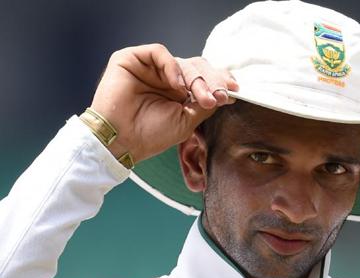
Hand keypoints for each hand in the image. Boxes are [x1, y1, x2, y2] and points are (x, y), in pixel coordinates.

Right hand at [90, 44, 237, 162]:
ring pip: (183, 60)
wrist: (122, 140)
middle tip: (216, 99)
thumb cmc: (150, 135)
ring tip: (199, 97)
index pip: (204, 77)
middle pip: (198, 67)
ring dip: (196, 78)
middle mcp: (167, 78)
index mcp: (180, 92)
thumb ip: (205, 104)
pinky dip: (172, 66)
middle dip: (211, 82)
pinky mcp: (132, 59)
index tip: (234, 89)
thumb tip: (226, 92)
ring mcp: (150, 68)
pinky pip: (159, 52)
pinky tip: (176, 85)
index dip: (220, 80)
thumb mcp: (187, 121)